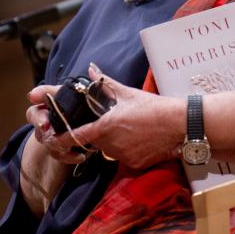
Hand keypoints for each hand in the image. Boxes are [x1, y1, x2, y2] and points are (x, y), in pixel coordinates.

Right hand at [26, 85, 88, 164]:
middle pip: (34, 116)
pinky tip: (81, 156)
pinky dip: (68, 156)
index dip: (38, 94)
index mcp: (55, 101)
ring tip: (70, 145)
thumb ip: (95, 85)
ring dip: (56, 142)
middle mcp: (47, 117)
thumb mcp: (96, 101)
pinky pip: (55, 154)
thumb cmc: (92, 115)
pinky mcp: (57, 151)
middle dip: (39, 120)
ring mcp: (49, 135)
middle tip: (46, 126)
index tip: (34, 96)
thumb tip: (93, 68)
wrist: (95, 141)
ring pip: (44, 137)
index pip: (40, 95)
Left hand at [70, 63, 184, 168]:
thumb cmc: (152, 106)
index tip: (56, 139)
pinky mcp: (135, 164)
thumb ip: (104, 83)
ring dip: (112, 142)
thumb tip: (90, 69)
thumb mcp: (127, 93)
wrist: (178, 123)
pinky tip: (138, 139)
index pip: (77, 136)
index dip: (64, 138)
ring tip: (127, 129)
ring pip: (109, 151)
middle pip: (95, 143)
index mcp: (106, 126)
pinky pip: (124, 158)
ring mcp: (124, 156)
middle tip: (110, 123)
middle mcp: (112, 145)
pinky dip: (126, 150)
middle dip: (97, 134)